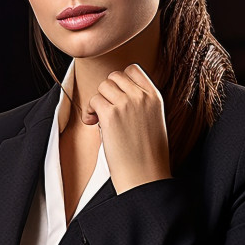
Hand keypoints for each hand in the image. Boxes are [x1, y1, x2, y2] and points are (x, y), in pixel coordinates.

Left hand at [84, 63, 170, 193]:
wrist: (145, 175)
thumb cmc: (147, 155)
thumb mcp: (152, 121)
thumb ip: (139, 104)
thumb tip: (114, 96)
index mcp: (155, 96)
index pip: (133, 70)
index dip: (120, 81)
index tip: (115, 98)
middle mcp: (142, 96)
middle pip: (114, 76)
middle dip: (106, 92)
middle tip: (104, 110)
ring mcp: (127, 103)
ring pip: (102, 86)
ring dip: (97, 101)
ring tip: (98, 119)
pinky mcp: (111, 114)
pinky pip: (93, 100)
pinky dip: (89, 111)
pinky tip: (93, 124)